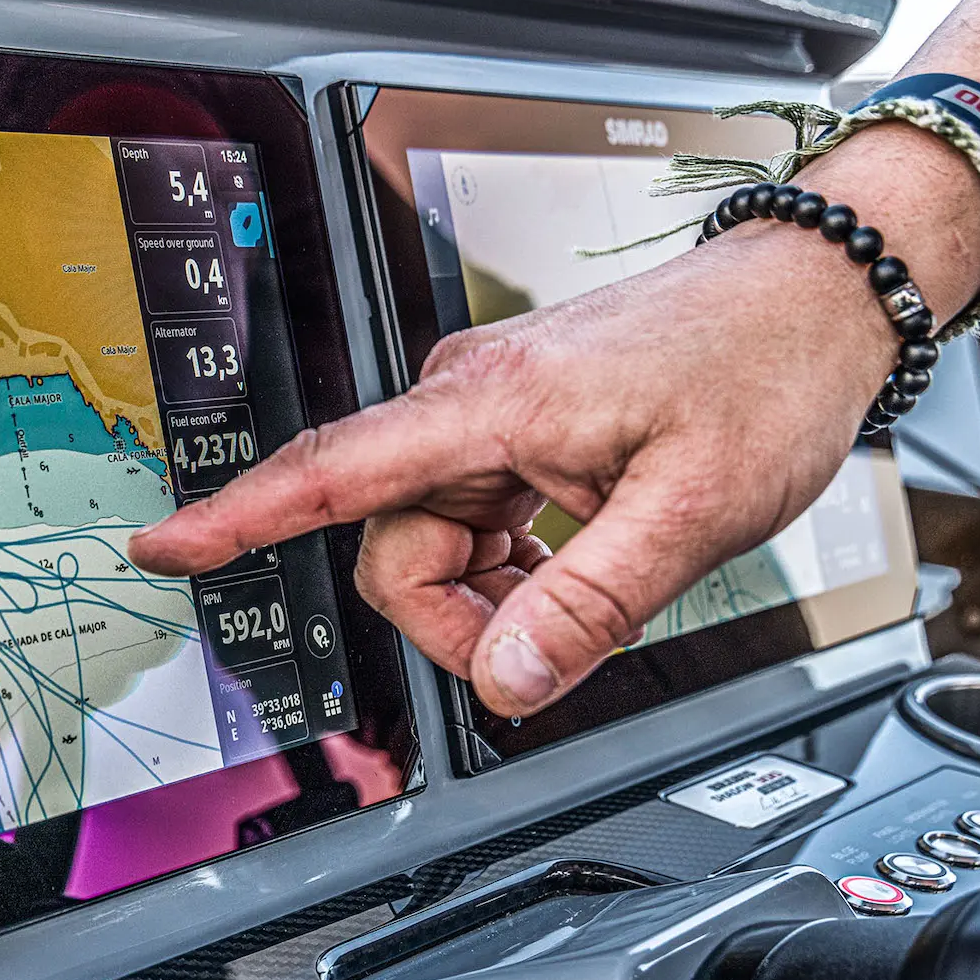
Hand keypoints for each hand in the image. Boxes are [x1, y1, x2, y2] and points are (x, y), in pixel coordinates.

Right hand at [129, 127, 979, 716]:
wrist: (814, 300)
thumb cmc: (764, 369)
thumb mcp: (694, 511)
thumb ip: (589, 604)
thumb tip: (502, 679)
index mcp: (490, 404)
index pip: (333, 473)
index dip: (239, 518)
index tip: (166, 546)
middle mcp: (469, 403)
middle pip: (396, 550)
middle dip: (462, 618)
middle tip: (559, 635)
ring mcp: (490, 418)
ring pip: (435, 549)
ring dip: (499, 595)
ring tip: (595, 579)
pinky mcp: (516, 433)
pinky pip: (474, 528)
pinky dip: (517, 569)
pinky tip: (580, 558)